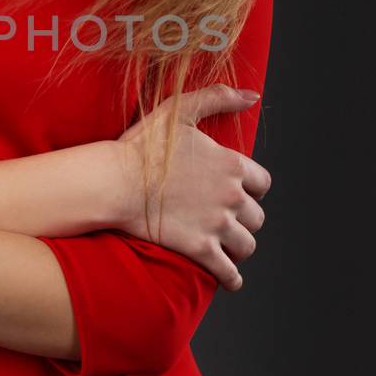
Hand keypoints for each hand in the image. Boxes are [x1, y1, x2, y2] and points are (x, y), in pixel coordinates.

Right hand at [112, 85, 272, 291]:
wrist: (113, 182)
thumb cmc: (142, 147)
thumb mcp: (180, 111)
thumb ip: (218, 98)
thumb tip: (253, 96)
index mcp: (231, 165)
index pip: (262, 183)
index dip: (252, 189)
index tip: (241, 192)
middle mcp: (231, 196)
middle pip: (256, 216)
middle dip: (245, 219)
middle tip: (228, 220)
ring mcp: (217, 225)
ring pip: (246, 244)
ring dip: (240, 246)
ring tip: (228, 247)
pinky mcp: (200, 250)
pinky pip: (228, 272)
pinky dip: (232, 278)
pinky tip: (229, 279)